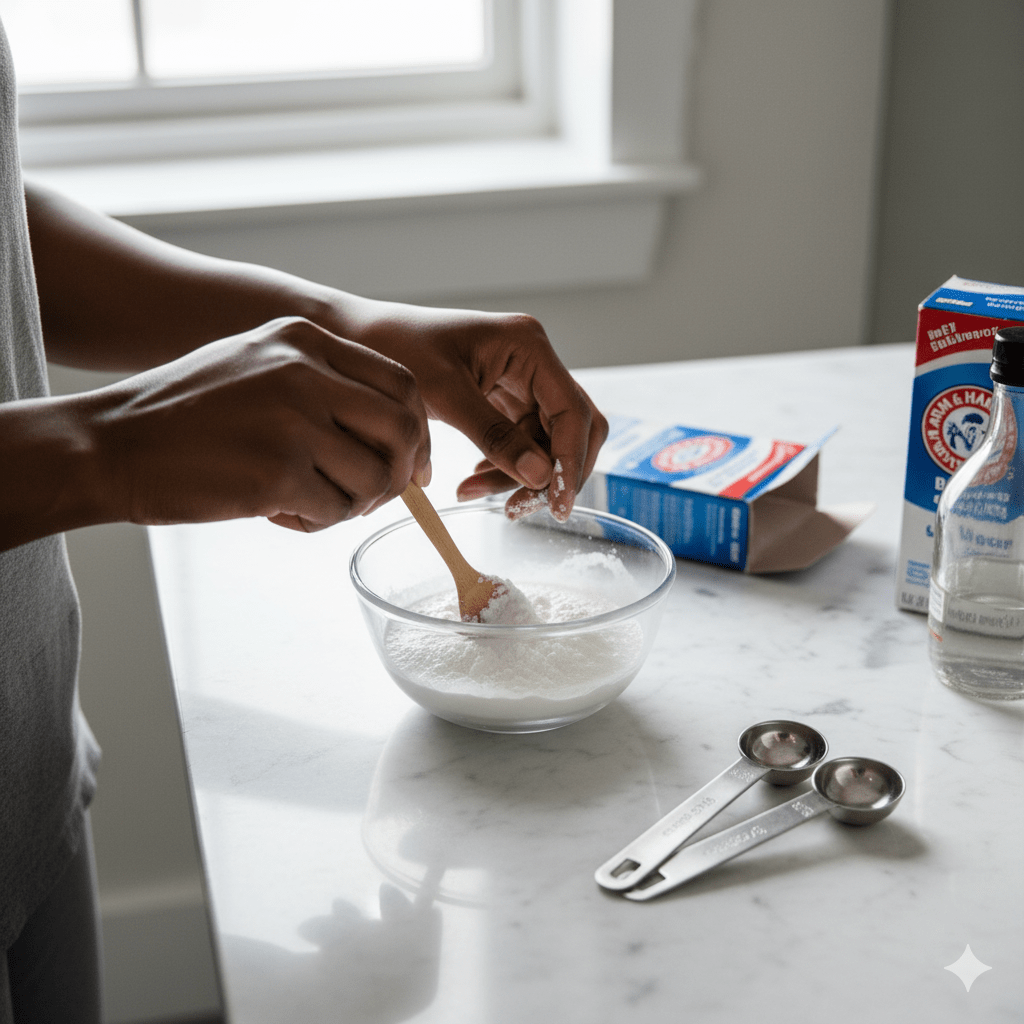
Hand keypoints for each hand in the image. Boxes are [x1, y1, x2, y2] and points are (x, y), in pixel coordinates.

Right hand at [84, 317, 430, 531]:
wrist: (109, 444)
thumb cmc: (187, 415)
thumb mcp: (259, 367)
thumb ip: (326, 384)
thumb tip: (401, 434)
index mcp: (305, 339)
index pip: (402, 383)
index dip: (418, 431)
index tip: (412, 464)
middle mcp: (306, 372)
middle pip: (404, 429)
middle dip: (401, 474)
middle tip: (373, 496)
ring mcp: (294, 421)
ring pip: (376, 478)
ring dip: (354, 503)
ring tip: (310, 502)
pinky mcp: (277, 472)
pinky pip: (335, 512)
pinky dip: (315, 522)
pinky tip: (276, 511)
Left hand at [337, 299, 607, 520]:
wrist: (358, 338)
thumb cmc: (395, 347)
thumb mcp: (444, 393)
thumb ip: (494, 435)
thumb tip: (541, 476)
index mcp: (528, 346)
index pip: (573, 411)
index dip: (571, 461)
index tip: (557, 503)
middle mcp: (533, 362)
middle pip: (572, 429)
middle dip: (553, 473)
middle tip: (520, 509)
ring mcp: (520, 383)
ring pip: (546, 443)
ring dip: (519, 477)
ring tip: (470, 494)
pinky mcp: (503, 402)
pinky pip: (520, 444)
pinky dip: (502, 469)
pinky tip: (471, 481)